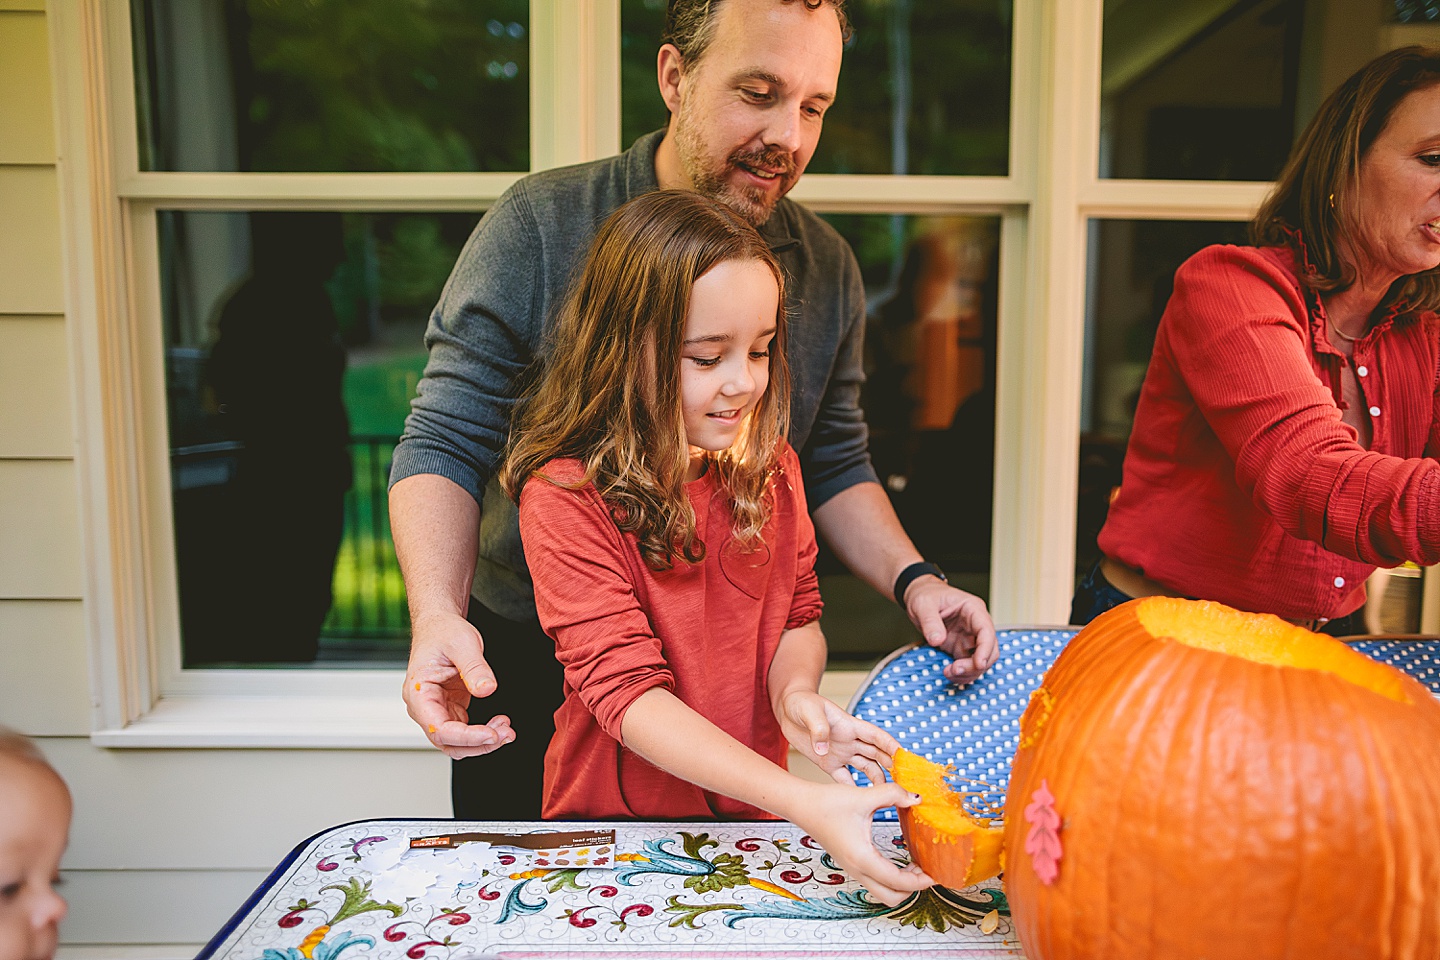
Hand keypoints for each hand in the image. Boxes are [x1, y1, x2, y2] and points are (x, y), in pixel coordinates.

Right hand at [403, 611, 515, 758]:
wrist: (440, 625)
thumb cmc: (443, 632)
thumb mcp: (463, 642)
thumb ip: (475, 667)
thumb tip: (487, 689)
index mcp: (418, 692)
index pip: (439, 729)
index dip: (466, 737)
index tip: (490, 735)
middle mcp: (424, 706)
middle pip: (448, 741)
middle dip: (478, 743)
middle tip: (505, 734)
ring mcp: (437, 709)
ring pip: (457, 742)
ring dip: (482, 742)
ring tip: (506, 731)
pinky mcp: (450, 709)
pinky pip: (465, 731)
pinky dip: (483, 732)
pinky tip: (500, 724)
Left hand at [777, 692, 898, 786]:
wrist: (787, 708)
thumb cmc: (800, 702)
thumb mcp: (808, 711)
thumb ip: (818, 728)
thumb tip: (823, 748)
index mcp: (849, 725)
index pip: (876, 736)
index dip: (891, 746)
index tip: (904, 757)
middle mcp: (849, 740)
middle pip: (876, 754)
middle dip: (891, 766)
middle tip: (903, 782)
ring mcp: (841, 752)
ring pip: (866, 767)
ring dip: (878, 778)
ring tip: (888, 794)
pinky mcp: (829, 762)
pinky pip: (845, 778)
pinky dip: (854, 788)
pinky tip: (862, 800)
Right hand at [791, 781, 932, 906]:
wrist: (802, 805)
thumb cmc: (827, 803)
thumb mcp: (864, 796)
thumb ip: (892, 794)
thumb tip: (916, 798)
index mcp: (862, 858)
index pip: (898, 881)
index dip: (921, 881)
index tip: (936, 873)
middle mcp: (857, 868)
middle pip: (891, 897)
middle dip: (912, 889)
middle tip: (926, 871)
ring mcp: (852, 868)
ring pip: (882, 892)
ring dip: (901, 884)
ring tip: (914, 865)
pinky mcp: (850, 863)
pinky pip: (875, 881)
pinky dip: (891, 877)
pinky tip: (898, 858)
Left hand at [903, 577, 998, 683]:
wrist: (919, 596)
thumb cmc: (925, 595)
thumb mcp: (923, 605)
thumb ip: (930, 622)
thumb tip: (937, 640)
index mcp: (973, 609)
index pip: (987, 631)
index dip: (986, 649)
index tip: (978, 664)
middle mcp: (976, 625)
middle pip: (990, 650)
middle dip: (976, 665)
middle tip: (955, 670)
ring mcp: (971, 638)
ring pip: (982, 661)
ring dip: (969, 672)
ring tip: (948, 673)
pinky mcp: (962, 648)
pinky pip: (970, 665)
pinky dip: (963, 673)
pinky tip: (949, 674)